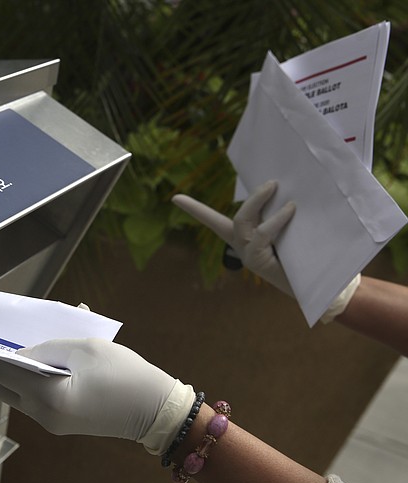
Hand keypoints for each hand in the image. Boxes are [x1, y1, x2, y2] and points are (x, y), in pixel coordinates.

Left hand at [0, 338, 194, 453]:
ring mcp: (51, 422)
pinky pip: (31, 399)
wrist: (156, 410)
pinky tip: (20, 365)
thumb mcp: (84, 349)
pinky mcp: (62, 422)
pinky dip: (21, 381)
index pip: (1, 371)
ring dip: (0, 375)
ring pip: (14, 395)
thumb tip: (21, 354)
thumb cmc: (124, 374)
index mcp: (47, 395)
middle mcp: (43, 414)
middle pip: (1, 388)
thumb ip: (47, 349)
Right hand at [172, 180, 295, 294]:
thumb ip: (282, 218)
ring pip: (243, 223)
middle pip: (236, 219)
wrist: (317, 289)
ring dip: (258, 202)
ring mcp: (248, 256)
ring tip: (276, 188)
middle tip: (272, 183)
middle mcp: (242, 248)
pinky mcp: (257, 263)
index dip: (194, 210)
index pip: (214, 222)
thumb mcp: (289, 234)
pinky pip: (261, 235)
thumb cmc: (305, 259)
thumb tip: (287, 193)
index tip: (175, 198)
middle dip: (251, 198)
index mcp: (244, 240)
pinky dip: (275, 220)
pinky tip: (291, 210)